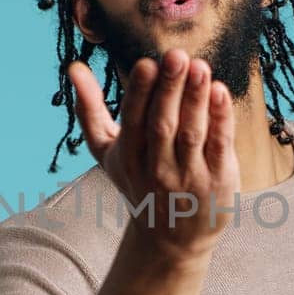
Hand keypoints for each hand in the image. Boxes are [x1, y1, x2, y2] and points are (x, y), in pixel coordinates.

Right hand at [68, 48, 240, 261]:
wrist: (170, 239)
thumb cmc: (138, 181)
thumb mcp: (107, 151)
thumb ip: (89, 109)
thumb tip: (73, 67)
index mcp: (128, 157)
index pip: (133, 121)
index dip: (140, 93)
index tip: (146, 63)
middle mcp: (157, 168)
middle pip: (162, 125)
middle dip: (169, 89)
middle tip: (177, 56)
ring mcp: (188, 176)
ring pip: (191, 133)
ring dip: (196, 99)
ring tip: (200, 67)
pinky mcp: (218, 180)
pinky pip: (220, 146)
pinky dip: (220, 119)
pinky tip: (220, 92)